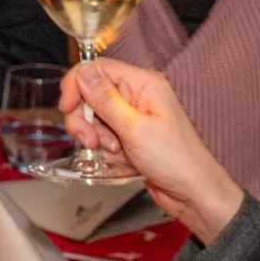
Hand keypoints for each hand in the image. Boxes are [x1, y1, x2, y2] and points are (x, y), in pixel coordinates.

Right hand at [59, 59, 245, 244]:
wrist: (192, 192)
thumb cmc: (176, 160)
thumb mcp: (133, 128)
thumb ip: (105, 98)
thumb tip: (85, 71)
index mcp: (143, 83)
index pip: (97, 68)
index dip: (77, 86)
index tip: (67, 107)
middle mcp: (137, 94)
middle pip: (90, 93)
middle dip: (85, 119)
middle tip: (91, 140)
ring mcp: (133, 114)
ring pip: (94, 116)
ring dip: (97, 136)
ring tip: (115, 151)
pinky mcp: (129, 132)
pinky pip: (103, 133)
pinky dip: (105, 148)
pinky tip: (122, 157)